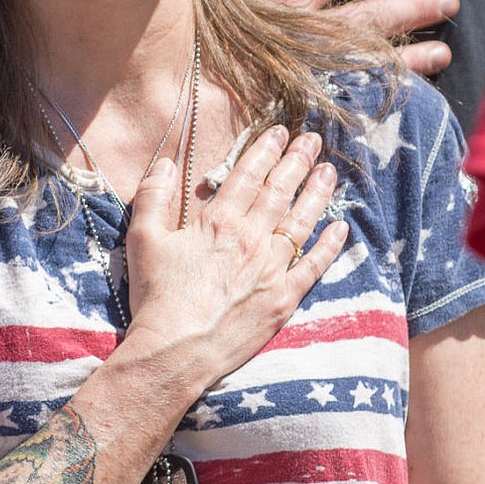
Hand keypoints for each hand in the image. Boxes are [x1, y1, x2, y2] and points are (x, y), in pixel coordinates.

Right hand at [124, 130, 346, 389]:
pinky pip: (313, 267)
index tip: (280, 131)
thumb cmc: (156, 298)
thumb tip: (167, 163)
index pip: (248, 175)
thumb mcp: (143, 239)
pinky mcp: (283, 300)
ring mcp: (271, 270)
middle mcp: (251, 239)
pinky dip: (329, 246)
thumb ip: (153, 196)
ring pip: (301, 222)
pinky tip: (341, 228)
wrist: (174, 352)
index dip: (265, 150)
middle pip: (280, 191)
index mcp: (219, 222)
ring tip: (330, 171)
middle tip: (313, 140)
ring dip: (317, 194)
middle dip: (298, 162)